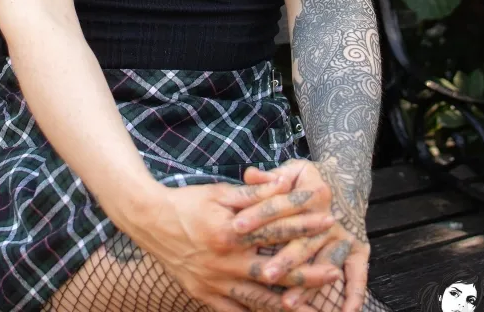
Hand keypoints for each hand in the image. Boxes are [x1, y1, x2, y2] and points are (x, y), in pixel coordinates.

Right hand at [122, 178, 340, 311]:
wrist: (149, 220)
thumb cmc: (187, 202)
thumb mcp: (219, 192)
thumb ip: (254, 194)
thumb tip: (284, 183)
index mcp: (231, 232)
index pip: (277, 228)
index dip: (304, 224)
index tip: (329, 220)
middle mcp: (226, 261)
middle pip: (276, 270)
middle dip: (308, 272)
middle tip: (334, 272)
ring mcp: (216, 283)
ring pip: (260, 300)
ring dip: (290, 303)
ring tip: (316, 309)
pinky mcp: (205, 296)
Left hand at [240, 162, 370, 311]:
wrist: (347, 181)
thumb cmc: (309, 179)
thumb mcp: (292, 170)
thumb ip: (269, 177)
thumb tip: (248, 174)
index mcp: (311, 193)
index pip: (281, 205)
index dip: (258, 214)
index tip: (236, 226)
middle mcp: (330, 217)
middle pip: (304, 240)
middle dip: (285, 259)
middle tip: (265, 274)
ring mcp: (345, 236)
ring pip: (325, 261)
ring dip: (308, 284)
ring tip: (288, 303)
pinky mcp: (360, 250)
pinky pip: (358, 275)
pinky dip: (354, 295)